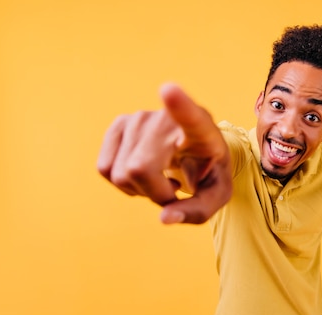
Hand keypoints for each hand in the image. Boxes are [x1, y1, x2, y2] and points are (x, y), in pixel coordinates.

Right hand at [97, 83, 231, 223]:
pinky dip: (122, 182)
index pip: (189, 116)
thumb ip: (197, 211)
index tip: (169, 89)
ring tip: (161, 178)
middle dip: (154, 194)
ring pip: (119, 173)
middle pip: (140, 169)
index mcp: (201, 129)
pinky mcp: (120, 124)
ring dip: (139, 189)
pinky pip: (105, 168)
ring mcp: (139, 118)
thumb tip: (164, 218)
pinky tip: (143, 173)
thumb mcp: (217, 195)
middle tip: (174, 189)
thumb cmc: (209, 171)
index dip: (178, 105)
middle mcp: (166, 119)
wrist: (198, 150)